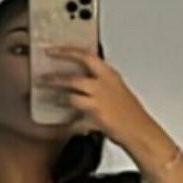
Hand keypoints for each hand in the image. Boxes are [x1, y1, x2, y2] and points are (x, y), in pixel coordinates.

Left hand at [35, 45, 155, 147]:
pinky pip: (74, 122)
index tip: (52, 50)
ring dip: (57, 98)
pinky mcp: (95, 119)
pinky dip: (67, 124)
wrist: (141, 132)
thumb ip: (101, 81)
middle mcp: (103, 86)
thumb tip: (84, 77)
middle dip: (54, 78)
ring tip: (49, 98)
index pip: (85, 55)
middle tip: (41, 78)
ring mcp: (99, 103)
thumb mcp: (118, 88)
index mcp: (109, 75)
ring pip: (70, 97)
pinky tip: (62, 124)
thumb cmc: (131, 113)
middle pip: (73, 78)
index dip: (66, 51)